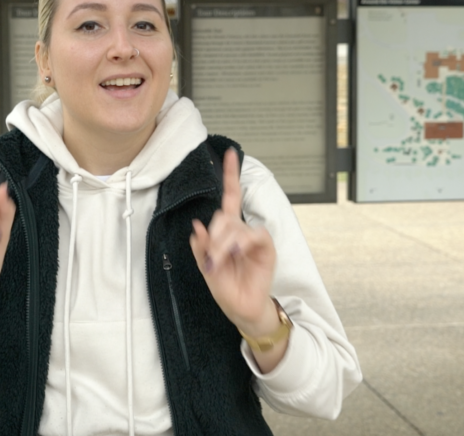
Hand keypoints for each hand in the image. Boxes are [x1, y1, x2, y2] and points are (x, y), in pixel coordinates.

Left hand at [189, 149, 277, 337]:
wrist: (241, 309)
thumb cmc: (226, 288)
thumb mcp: (206, 267)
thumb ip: (201, 247)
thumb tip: (197, 225)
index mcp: (226, 232)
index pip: (230, 198)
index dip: (230, 176)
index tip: (230, 154)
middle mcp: (241, 231)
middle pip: (225, 215)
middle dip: (215, 233)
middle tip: (211, 255)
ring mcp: (254, 239)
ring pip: (237, 225)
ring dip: (225, 241)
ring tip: (220, 259)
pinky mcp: (266, 249)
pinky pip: (255, 235)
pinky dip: (242, 242)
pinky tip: (237, 252)